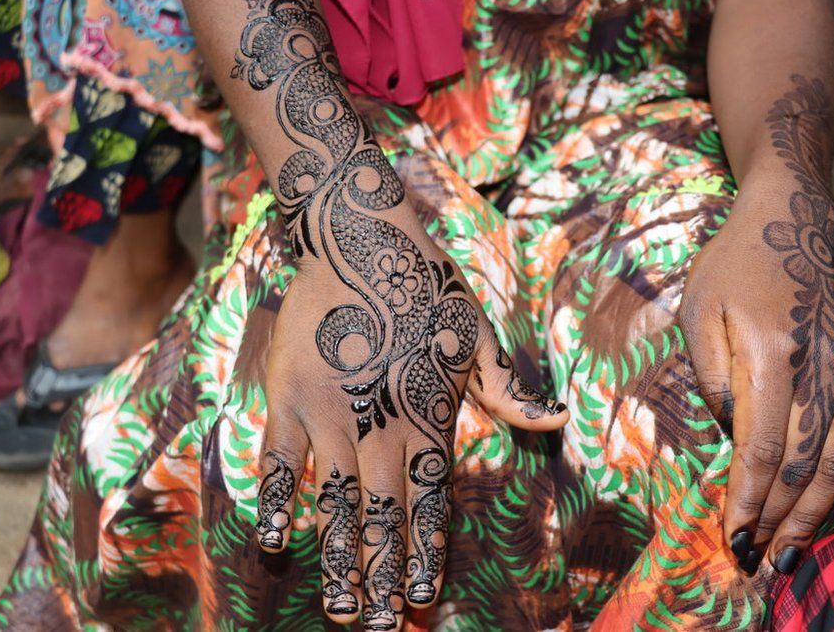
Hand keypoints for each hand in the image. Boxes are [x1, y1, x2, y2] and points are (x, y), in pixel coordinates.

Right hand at [259, 205, 567, 629]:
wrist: (362, 240)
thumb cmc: (427, 286)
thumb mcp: (477, 336)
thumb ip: (509, 390)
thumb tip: (557, 422)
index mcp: (428, 419)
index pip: (428, 503)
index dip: (425, 553)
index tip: (422, 600)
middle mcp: (381, 427)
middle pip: (383, 517)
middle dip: (383, 576)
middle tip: (380, 627)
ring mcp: (331, 414)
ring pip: (335, 502)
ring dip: (338, 559)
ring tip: (342, 609)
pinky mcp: (290, 395)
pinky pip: (281, 459)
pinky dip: (279, 501)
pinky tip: (277, 541)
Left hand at [680, 186, 833, 575]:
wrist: (792, 225)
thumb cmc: (731, 271)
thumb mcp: (698, 315)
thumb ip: (713, 380)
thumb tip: (733, 439)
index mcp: (772, 352)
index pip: (763, 447)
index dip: (749, 499)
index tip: (734, 537)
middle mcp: (826, 362)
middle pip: (807, 463)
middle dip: (782, 519)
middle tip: (765, 561)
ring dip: (819, 511)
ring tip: (798, 549)